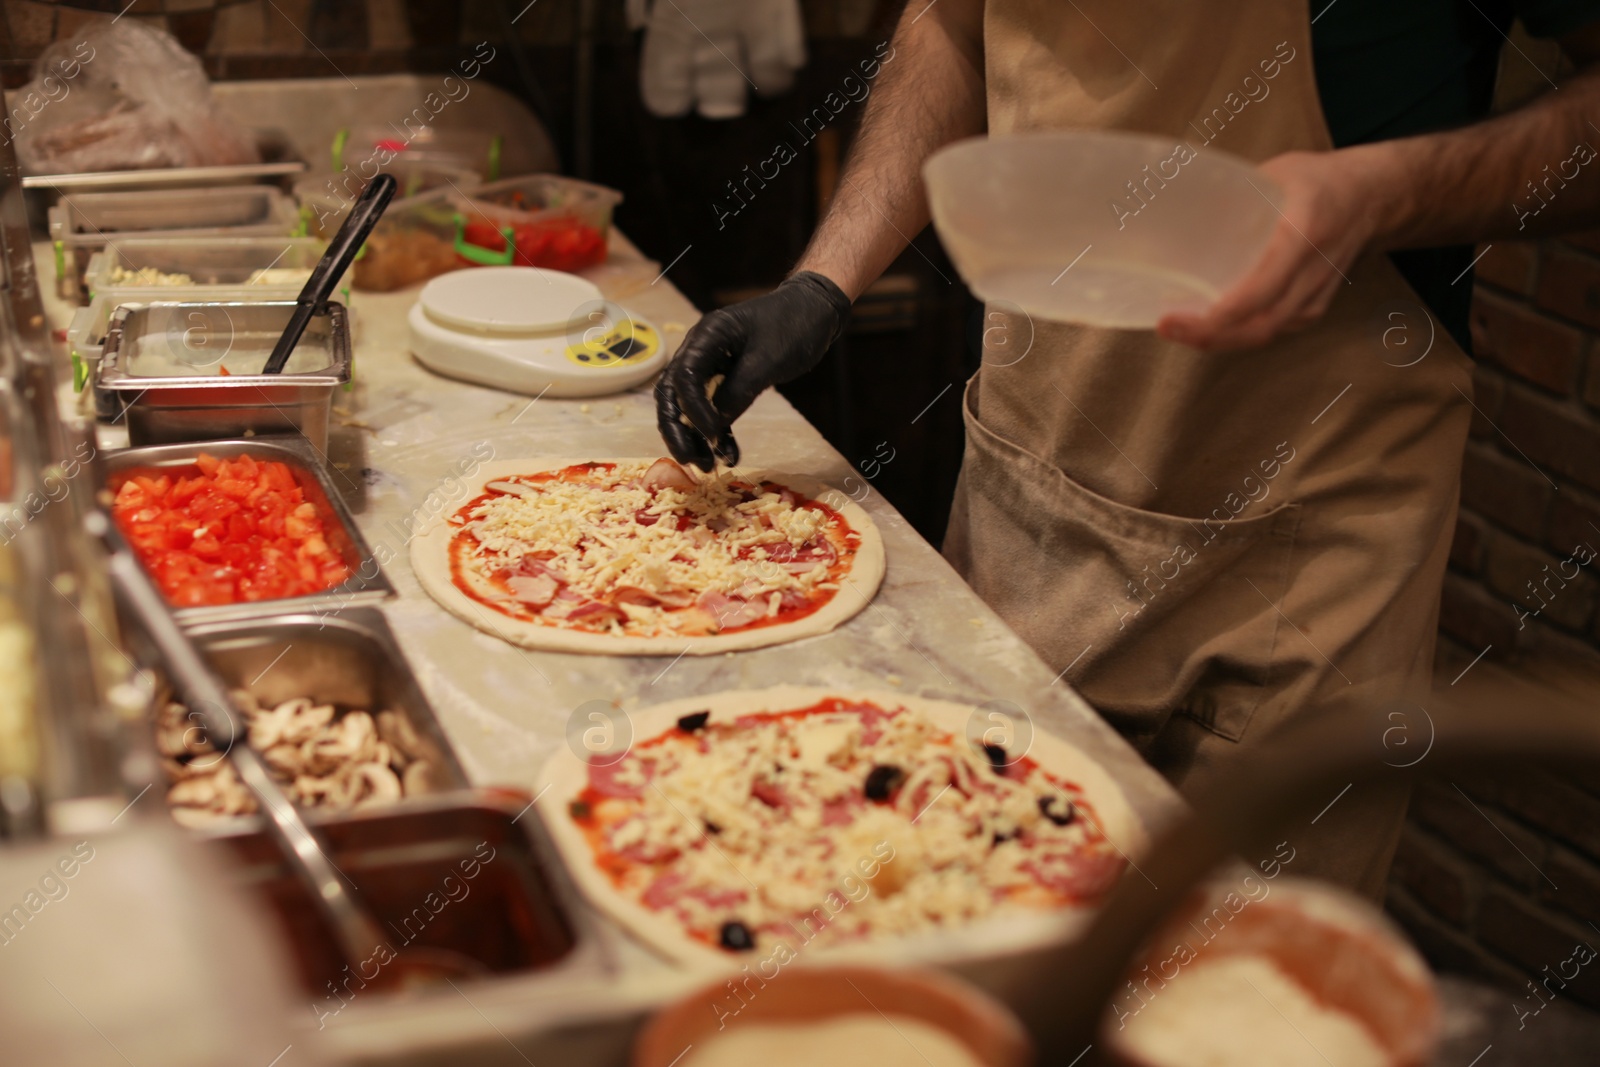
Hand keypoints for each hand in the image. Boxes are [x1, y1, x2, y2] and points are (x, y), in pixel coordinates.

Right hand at [656, 271, 850, 468]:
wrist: (814, 310)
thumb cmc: (793, 326)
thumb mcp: (768, 361)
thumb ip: (738, 392)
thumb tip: (712, 427)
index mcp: (707, 336)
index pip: (684, 377)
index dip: (693, 410)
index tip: (711, 435)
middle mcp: (700, 349)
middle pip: (674, 394)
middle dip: (679, 430)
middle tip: (692, 462)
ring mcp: (710, 364)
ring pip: (688, 405)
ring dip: (694, 436)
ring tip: (707, 466)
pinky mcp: (725, 378)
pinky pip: (712, 408)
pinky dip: (718, 431)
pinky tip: (728, 454)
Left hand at [1157, 146, 1400, 351]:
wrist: (1372, 198)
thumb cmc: (1318, 181)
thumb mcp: (1277, 174)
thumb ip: (1233, 193)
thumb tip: (1175, 203)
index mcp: (1303, 235)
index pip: (1262, 289)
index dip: (1221, 313)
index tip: (1180, 314)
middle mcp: (1312, 274)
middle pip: (1259, 325)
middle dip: (1208, 335)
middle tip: (1166, 325)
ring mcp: (1315, 297)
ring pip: (1263, 333)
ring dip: (1217, 339)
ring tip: (1176, 328)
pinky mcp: (1312, 309)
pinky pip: (1269, 330)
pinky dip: (1235, 334)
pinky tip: (1205, 326)